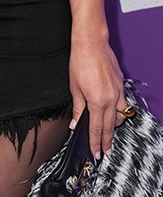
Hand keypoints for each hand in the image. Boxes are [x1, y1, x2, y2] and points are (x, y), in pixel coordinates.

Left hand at [69, 38, 127, 158]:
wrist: (91, 43)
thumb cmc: (80, 62)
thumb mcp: (74, 87)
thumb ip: (77, 108)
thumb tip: (75, 123)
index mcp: (97, 102)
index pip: (96, 129)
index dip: (95, 143)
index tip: (96, 153)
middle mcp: (111, 99)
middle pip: (109, 127)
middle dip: (106, 141)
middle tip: (106, 152)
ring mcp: (118, 92)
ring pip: (120, 116)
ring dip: (114, 126)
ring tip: (108, 133)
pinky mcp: (121, 84)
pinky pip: (123, 104)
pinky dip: (119, 111)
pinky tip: (114, 113)